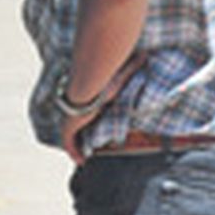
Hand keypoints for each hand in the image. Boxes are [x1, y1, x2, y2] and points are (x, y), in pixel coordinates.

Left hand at [59, 50, 146, 166]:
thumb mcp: (120, 75)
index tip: (93, 126)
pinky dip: (74, 152)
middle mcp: (74, 108)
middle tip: (89, 147)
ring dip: (77, 146)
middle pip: (75, 125)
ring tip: (86, 158)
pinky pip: (69, 144)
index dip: (87, 119)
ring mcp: (69, 118)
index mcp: (83, 97)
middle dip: (79, 135)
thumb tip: (145, 52)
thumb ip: (131, 66)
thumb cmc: (104, 78)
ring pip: (71, 136)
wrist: (89, 83)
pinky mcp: (68, 128)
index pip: (83, 110)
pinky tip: (81, 162)